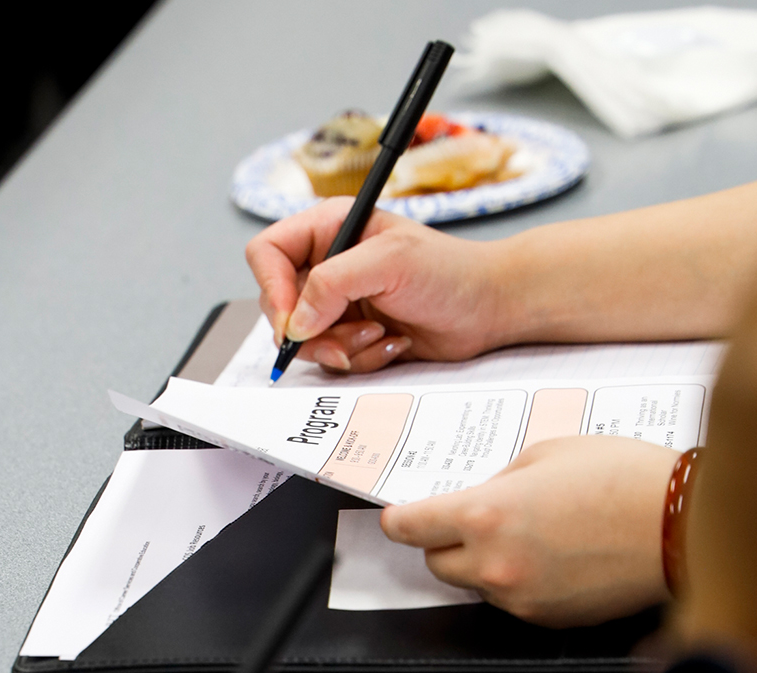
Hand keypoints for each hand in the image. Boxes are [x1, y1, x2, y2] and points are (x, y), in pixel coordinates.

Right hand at [244, 198, 512, 372]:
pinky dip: (360, 359)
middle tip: (348, 338)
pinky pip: (331, 359)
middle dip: (313, 331)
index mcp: (328, 229)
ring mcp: (337, 302)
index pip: (266, 253)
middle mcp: (326, 264)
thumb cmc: (451, 271)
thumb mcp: (390, 263)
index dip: (272, 289)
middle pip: (278, 305)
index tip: (293, 320)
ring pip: (303, 340)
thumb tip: (294, 321)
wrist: (490, 307)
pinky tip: (393, 343)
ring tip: (380, 336)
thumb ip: (333, 284)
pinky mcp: (351, 334)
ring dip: (341, 348)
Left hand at [379, 435, 679, 626]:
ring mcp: (522, 598)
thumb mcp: (547, 453)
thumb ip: (499, 480)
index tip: (399, 517)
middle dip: (447, 541)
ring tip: (534, 532)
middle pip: (436, 563)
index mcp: (484, 514)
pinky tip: (556, 555)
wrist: (686, 525)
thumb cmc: (626, 479)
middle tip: (478, 518)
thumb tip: (480, 498)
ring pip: (476, 585)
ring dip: (486, 563)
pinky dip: (520, 582)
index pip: (409, 527)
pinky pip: (513, 601)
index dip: (401, 520)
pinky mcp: (549, 620)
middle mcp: (495, 564)